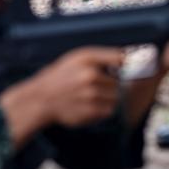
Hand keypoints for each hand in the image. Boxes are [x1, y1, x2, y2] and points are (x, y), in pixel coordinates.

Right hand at [0, 48, 122, 141]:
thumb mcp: (78, 57)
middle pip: (119, 82)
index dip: (126, 64)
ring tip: (93, 96)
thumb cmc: (61, 76)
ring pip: (116, 98)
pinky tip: (90, 105)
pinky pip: (108, 111)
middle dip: (112, 84)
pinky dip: (103, 109)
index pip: (121, 59)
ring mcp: (90, 96)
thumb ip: (103, 55)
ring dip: (109, 98)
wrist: (42, 98)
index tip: (124, 68)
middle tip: (97, 85)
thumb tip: (127, 58)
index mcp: (88, 60)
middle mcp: (90, 77)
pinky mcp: (90, 112)